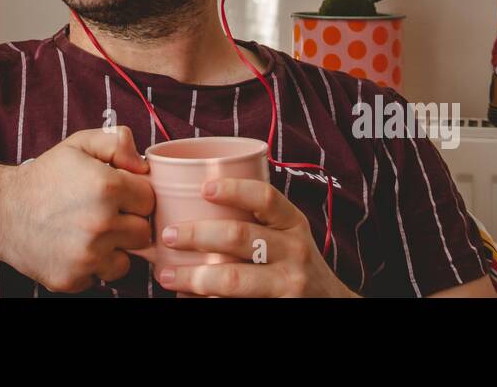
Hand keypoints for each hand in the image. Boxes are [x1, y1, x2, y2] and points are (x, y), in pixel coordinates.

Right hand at [0, 127, 154, 293]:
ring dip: (115, 248)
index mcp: (107, 187)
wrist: (2, 211)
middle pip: (143, 232)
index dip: (134, 195)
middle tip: (104, 213)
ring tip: (90, 232)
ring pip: (127, 259)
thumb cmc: (45, 177)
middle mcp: (100, 224)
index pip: (149, 199)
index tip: (117, 194)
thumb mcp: (79, 144)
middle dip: (128, 222)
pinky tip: (75, 247)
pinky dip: (94, 265)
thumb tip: (143, 166)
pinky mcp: (74, 279)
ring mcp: (87, 255)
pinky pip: (102, 276)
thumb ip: (118, 142)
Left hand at [153, 177, 358, 297]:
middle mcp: (295, 251)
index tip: (203, 188)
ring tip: (166, 275)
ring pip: (233, 278)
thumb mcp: (286, 234)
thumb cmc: (294, 262)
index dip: (233, 189)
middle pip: (238, 236)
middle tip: (167, 235)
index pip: (265, 197)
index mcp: (293, 222)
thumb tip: (188, 208)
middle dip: (196, 235)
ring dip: (193, 276)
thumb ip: (253, 221)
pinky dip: (206, 300)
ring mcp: (288, 284)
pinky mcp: (280, 309)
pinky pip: (235, 304)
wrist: (330, 304)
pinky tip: (187, 297)